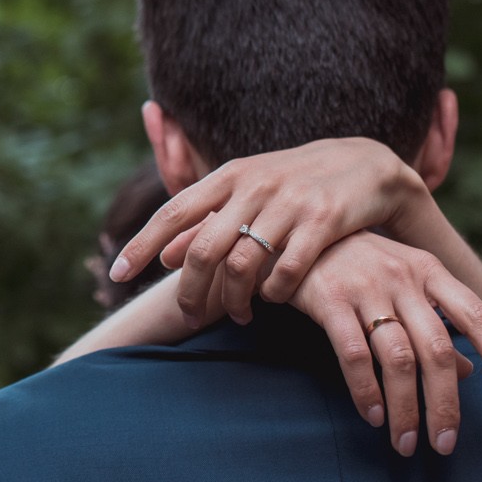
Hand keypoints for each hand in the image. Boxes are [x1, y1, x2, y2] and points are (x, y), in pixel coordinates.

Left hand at [109, 139, 425, 326]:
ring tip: (237, 316)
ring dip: (233, 300)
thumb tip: (165, 257)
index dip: (140, 244)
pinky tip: (272, 301)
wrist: (366, 166)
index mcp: (230, 175)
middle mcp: (255, 185)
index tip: (116, 275)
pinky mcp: (324, 222)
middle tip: (188, 316)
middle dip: (190, 290)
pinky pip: (286, 272)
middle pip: (204, 249)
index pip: (172, 212)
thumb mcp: (247, 191)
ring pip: (243, 265)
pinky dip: (273, 294)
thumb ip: (206, 220)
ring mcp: (290, 203)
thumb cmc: (294, 184)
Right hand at [291, 232, 481, 456]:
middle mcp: (403, 277)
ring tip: (406, 442)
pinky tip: (373, 415)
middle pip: (437, 349)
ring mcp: (366, 287)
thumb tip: (470, 372)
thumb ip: (436, 326)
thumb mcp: (402, 284)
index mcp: (428, 271)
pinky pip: (355, 355)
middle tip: (444, 444)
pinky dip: (366, 391)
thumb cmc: (355, 265)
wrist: (293, 235)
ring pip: (398, 359)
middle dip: (445, 404)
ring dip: (405, 409)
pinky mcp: (329, 300)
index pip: (477, 315)